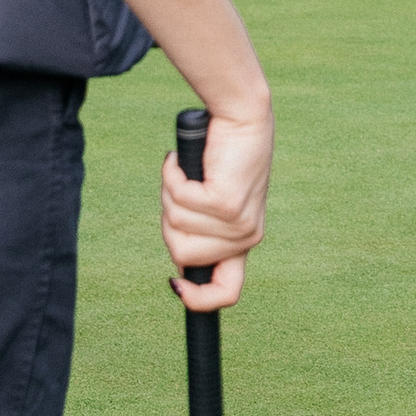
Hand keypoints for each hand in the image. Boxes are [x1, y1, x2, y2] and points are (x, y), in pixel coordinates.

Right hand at [162, 110, 271, 311]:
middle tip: (185, 189)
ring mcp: (238, 223)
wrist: (242, 116)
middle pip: (179, 254)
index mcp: (244, 242)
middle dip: (169, 219)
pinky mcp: (226, 203)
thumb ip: (201, 232)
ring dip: (171, 192)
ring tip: (189, 171)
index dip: (197, 299)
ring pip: (175, 225)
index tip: (175, 283)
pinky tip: (182, 161)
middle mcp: (246, 238)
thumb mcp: (214, 202)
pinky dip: (172, 176)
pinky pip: (178, 199)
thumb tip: (181, 268)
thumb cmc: (223, 157)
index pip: (227, 293)